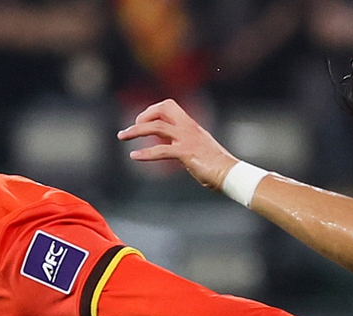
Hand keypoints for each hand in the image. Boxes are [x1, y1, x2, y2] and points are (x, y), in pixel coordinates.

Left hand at [118, 100, 238, 191]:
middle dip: (143, 115)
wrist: (230, 173)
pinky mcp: (186, 153)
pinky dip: (145, 153)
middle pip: (163, 108)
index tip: (142, 122)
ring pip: (157, 126)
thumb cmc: (215, 164)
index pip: (168, 106)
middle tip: (131, 128)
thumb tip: (165, 143)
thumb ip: (181, 142)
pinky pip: (161, 150)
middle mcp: (188, 127)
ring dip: (136, 131)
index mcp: (191, 125)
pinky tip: (134, 157)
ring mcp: (187, 139)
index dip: (152, 111)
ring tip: (122, 136)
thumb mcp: (197, 147)